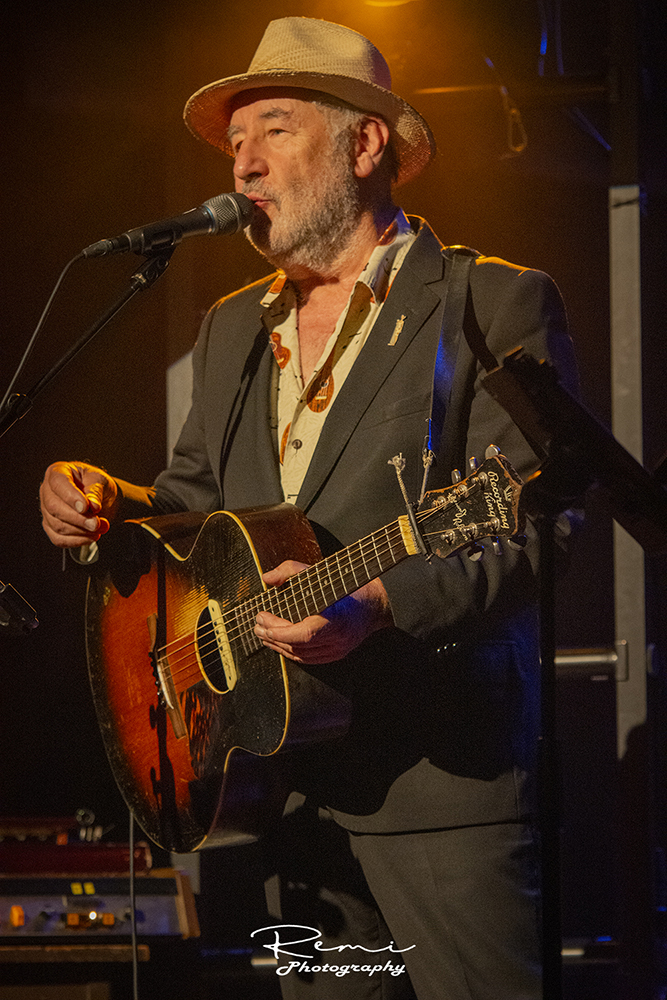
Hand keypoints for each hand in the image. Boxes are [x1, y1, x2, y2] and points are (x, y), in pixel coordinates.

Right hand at [40, 461, 119, 547]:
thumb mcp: (101, 481)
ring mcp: (46, 510)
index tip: (86, 507)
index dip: (71, 497)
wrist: (103, 500)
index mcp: (58, 472)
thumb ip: (95, 492)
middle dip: (77, 518)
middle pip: (54, 507)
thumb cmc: (99, 485)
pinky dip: (76, 541)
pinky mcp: (51, 527)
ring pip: (57, 525)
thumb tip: (93, 505)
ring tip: (99, 528)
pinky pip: (58, 539)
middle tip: (96, 523)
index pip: (58, 484)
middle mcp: (47, 490)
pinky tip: (91, 537)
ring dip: (80, 531)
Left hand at [255, 560, 393, 663]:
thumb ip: (291, 571)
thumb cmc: (347, 587)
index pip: (307, 633)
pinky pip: (308, 659)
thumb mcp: (319, 571)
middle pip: (299, 645)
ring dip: (277, 645)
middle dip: (273, 635)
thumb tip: (268, 579)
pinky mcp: (336, 655)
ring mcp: (338, 650)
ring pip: (301, 655)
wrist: (374, 605)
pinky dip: (289, 651)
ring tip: (262, 632)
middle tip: (258, 622)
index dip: (282, 632)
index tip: (265, 621)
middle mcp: (339, 638)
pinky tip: (277, 642)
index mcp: (338, 617)